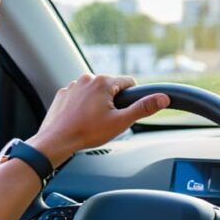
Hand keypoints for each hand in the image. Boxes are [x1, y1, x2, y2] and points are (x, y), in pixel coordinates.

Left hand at [27, 73, 169, 166]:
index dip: (131, 99)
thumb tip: (162, 98)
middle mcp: (87, 78)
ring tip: (92, 122)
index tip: (123, 112)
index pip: (129, 83)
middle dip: (113, 102)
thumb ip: (143, 108)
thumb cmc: (86, 132)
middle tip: (106, 121)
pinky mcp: (63, 94)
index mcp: (103, 82)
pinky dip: (82, 106)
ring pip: (95, 92)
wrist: (56, 141)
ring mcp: (73, 85)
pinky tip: (80, 119)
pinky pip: (80, 96)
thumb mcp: (120, 122)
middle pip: (111, 87)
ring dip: (97, 103)